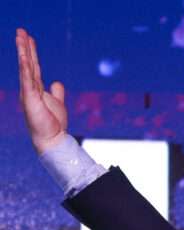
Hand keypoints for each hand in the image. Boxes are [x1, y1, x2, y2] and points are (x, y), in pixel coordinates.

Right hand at [16, 28, 67, 154]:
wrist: (52, 138)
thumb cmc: (53, 123)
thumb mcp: (57, 102)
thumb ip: (56, 92)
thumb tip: (56, 82)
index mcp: (36, 88)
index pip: (33, 66)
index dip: (31, 51)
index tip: (29, 37)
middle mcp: (30, 88)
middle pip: (27, 63)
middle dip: (24, 46)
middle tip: (21, 30)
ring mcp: (28, 92)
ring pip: (25, 67)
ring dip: (23, 51)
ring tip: (20, 36)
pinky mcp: (30, 98)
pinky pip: (27, 79)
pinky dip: (25, 67)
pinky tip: (24, 56)